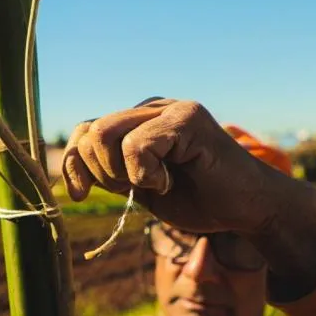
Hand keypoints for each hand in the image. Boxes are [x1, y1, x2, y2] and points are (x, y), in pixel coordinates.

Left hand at [62, 98, 283, 233]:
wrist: (246, 209)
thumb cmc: (197, 199)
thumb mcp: (138, 186)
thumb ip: (108, 170)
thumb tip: (69, 169)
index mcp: (137, 119)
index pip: (84, 130)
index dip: (73, 164)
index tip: (81, 194)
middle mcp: (151, 107)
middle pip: (90, 132)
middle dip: (101, 173)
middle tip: (136, 187)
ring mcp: (171, 108)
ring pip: (105, 135)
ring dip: (122, 173)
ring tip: (154, 183)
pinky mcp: (188, 119)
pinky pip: (137, 145)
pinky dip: (145, 174)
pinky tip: (170, 180)